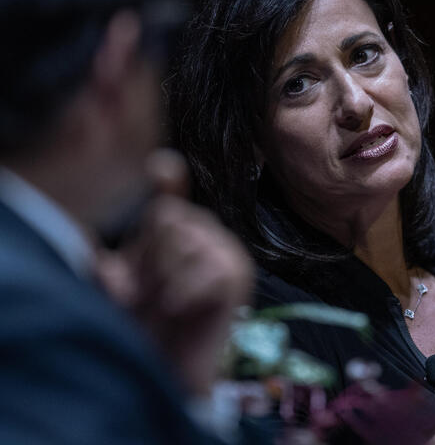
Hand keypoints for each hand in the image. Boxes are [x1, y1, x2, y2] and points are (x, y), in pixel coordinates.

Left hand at [95, 149, 252, 394]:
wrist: (176, 368)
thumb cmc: (149, 324)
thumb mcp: (126, 287)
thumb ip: (117, 263)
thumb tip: (95, 250)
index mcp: (180, 231)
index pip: (171, 197)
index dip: (168, 180)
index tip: (159, 168)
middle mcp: (207, 234)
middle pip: (167, 218)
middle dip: (147, 258)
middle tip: (147, 295)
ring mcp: (227, 252)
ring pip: (182, 242)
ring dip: (162, 281)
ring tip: (162, 307)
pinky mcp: (237, 275)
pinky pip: (201, 269)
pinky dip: (181, 294)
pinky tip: (178, 311)